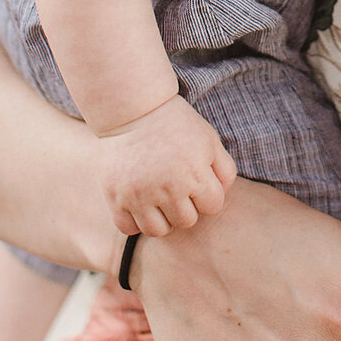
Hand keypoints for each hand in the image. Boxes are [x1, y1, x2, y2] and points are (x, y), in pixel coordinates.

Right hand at [99, 96, 236, 235]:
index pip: (212, 207)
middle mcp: (168, 187)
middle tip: (175, 186)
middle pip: (186, 221)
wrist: (134, 109)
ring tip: (157, 196)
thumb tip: (222, 196)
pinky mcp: (116, 198)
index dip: (207, 194)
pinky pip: (129, 228)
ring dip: (161, 217)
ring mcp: (140, 195)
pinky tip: (138, 201)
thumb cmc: (176, 125)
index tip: (196, 180)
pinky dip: (134, 219)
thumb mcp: (209, 139)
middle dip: (185, 206)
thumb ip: (224, 170)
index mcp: (195, 173)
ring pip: (158, 230)